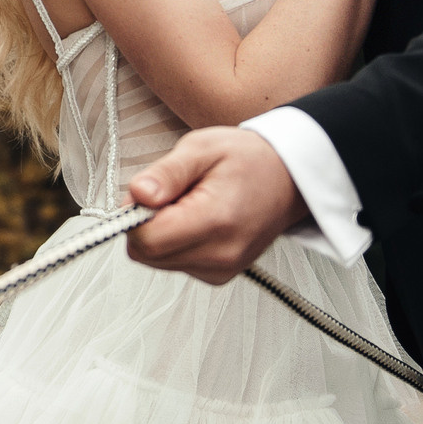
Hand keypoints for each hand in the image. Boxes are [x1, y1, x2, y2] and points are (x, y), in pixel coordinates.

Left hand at [125, 127, 309, 285]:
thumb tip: (138, 195)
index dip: (134, 214)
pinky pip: (174, 263)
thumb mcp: (202, 148)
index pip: (147, 240)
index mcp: (216, 221)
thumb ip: (166, 173)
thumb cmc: (249, 159)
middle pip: (147, 254)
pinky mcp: (218, 275)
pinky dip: (175, 242)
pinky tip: (197, 219)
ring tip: (189, 203)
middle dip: (146, 223)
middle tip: (171, 194)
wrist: (288, 178)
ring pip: (157, 260)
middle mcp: (220, 254)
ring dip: (161, 232)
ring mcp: (221, 269)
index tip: (149, 193)